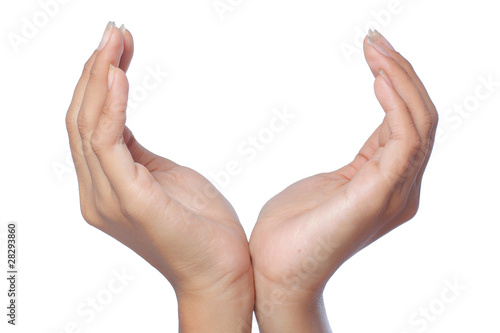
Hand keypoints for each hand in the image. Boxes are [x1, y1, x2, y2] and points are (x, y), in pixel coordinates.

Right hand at [65, 22, 252, 331]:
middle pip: (81, 120)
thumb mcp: (163, 177)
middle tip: (114, 31)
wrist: (223, 271)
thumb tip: (120, 121)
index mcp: (106, 186)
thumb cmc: (200, 226)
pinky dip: (112, 105)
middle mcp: (98, 193)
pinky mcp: (133, 202)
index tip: (117, 47)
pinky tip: (119, 75)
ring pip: (89, 126)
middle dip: (95, 70)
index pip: (88, 125)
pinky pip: (110, 144)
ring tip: (115, 41)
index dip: (97, 82)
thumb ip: (134, 153)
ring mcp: (110, 199)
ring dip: (100, 78)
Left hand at [249, 30, 437, 331]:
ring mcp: (393, 193)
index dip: (397, 86)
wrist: (274, 271)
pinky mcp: (377, 195)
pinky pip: (403, 139)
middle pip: (421, 118)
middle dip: (402, 73)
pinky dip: (395, 103)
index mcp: (388, 184)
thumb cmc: (291, 230)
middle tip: (375, 41)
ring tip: (376, 50)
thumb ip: (360, 162)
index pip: (409, 126)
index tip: (374, 53)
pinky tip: (377, 78)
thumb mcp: (331, 183)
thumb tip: (373, 138)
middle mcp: (400, 188)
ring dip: (399, 79)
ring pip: (419, 123)